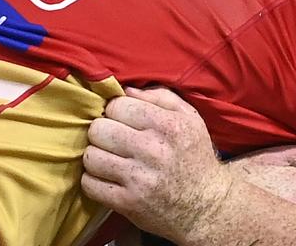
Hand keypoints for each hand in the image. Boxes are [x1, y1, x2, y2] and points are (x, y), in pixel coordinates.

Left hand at [82, 87, 227, 242]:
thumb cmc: (195, 157)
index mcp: (168, 125)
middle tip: (113, 139)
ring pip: (90, 156)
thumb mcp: (190, 120)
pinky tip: (107, 178)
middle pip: (99, 129)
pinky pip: (89, 184)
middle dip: (103, 132)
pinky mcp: (127, 203)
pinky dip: (93, 181)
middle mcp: (153, 149)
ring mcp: (139, 178)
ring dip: (96, 156)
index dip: (116, 111)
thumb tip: (127, 90)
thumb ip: (162, 97)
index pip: (117, 105)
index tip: (122, 120)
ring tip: (109, 159)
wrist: (206, 206)